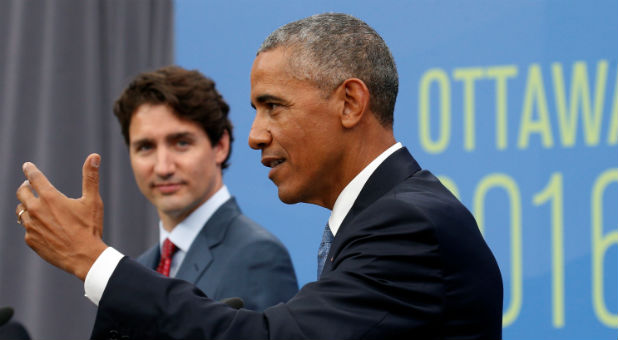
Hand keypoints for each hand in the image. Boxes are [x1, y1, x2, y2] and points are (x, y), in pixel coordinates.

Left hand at [16, 154, 107, 280]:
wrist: (84, 257)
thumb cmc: (90, 227)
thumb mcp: (92, 201)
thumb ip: (90, 177)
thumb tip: (94, 156)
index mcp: (50, 197)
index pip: (34, 177)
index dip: (30, 170)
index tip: (27, 166)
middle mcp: (36, 209)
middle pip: (21, 192)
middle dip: (25, 187)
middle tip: (31, 187)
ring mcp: (31, 226)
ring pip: (20, 211)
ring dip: (26, 206)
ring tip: (36, 208)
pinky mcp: (30, 240)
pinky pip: (27, 229)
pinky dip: (32, 225)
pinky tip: (43, 228)